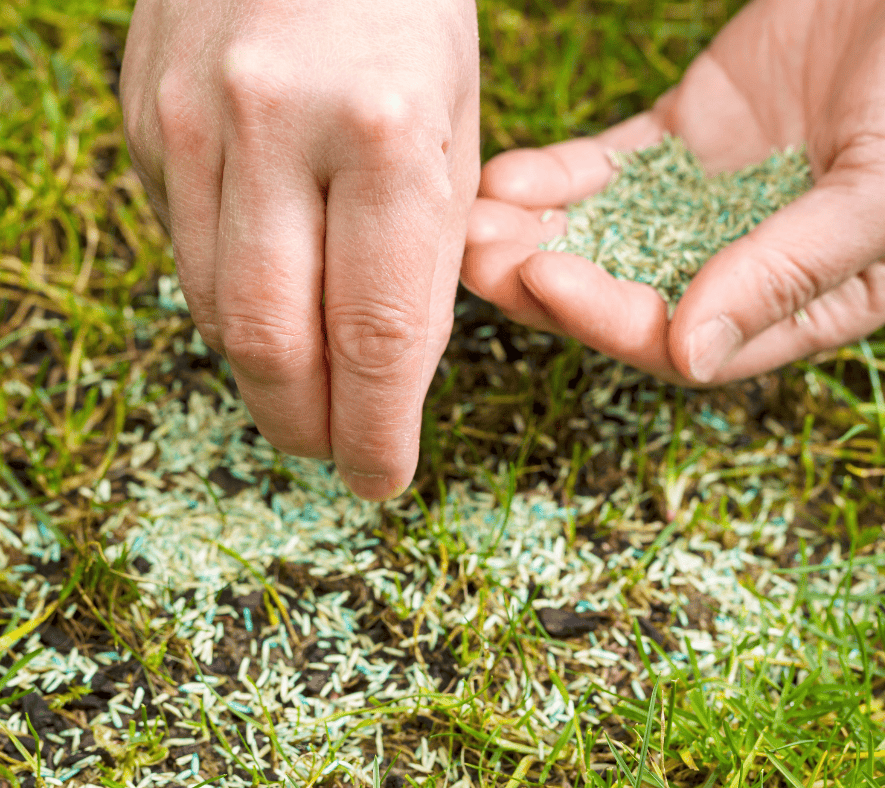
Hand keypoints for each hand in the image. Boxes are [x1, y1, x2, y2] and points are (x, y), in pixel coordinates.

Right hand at [120, 0, 479, 499]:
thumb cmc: (410, 14)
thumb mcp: (456, 128)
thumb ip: (420, 257)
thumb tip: (386, 376)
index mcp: (382, 135)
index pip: (374, 337)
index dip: (376, 430)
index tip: (382, 478)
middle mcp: (271, 130)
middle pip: (274, 344)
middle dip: (307, 424)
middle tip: (335, 452)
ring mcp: (188, 122)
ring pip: (216, 310)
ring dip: (267, 373)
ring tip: (308, 392)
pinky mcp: (144, 120)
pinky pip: (184, 249)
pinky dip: (232, 300)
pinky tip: (270, 297)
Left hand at [464, 0, 884, 384]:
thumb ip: (790, 274)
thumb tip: (691, 357)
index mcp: (806, 302)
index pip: (688, 341)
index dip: (610, 319)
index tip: (545, 279)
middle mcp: (747, 262)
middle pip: (629, 295)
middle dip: (549, 283)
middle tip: (474, 259)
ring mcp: (711, 199)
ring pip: (609, 236)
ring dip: (538, 235)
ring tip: (474, 219)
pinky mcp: (687, 137)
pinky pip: (610, 168)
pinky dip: (559, 176)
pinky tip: (510, 177)